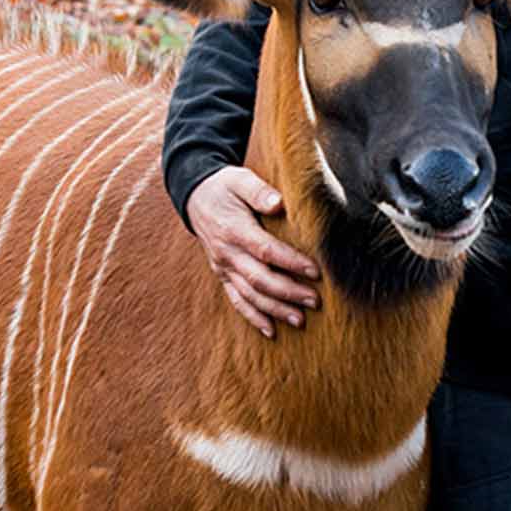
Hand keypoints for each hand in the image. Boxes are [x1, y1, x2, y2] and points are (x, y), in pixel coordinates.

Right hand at [187, 166, 319, 337]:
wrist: (195, 197)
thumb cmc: (225, 187)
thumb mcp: (239, 179)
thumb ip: (258, 191)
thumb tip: (278, 203)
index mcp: (234, 229)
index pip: (265, 250)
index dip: (290, 262)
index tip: (315, 271)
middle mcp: (227, 253)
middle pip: (259, 279)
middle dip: (288, 292)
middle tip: (314, 300)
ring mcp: (223, 267)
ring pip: (249, 295)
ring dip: (275, 310)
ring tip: (300, 320)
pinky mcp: (222, 275)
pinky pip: (236, 300)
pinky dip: (253, 317)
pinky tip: (271, 331)